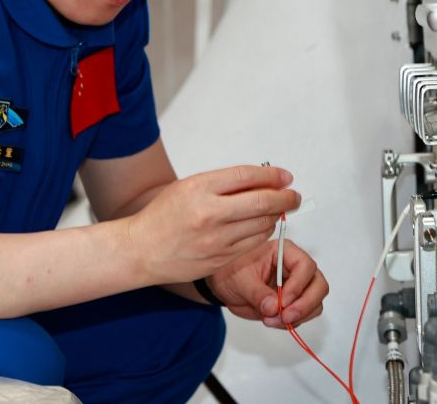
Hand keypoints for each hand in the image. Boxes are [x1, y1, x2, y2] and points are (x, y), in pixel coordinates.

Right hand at [123, 165, 300, 283]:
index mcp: (200, 188)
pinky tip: (262, 226)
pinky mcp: (220, 259)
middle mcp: (209, 213)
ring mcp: (216, 239)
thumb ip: (223, 183)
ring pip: (261, 225)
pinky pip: (252, 243)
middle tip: (294, 195)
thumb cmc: (165, 215)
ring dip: (275, 216)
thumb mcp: (189, 187)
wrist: (142, 249)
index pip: (247, 176)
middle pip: (261, 202)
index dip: (272, 176)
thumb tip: (263, 180)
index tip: (285, 177)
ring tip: (277, 209)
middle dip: (285, 198)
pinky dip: (263, 232)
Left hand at [207, 238, 327, 328]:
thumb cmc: (230, 271)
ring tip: (271, 320)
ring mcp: (297, 286)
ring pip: (315, 302)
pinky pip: (304, 314)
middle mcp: (295, 267)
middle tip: (285, 317)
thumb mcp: (239, 280)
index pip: (305, 266)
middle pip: (318, 285)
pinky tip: (272, 321)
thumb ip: (257, 293)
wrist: (223, 283)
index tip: (282, 302)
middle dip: (305, 304)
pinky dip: (292, 322)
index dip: (298, 285)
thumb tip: (273, 308)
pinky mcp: (293, 302)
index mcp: (284, 252)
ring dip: (299, 316)